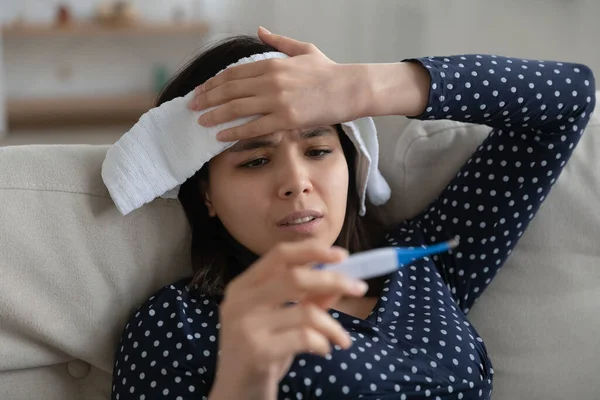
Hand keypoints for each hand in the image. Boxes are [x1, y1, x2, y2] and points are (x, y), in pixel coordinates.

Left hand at [188, 27, 368, 141]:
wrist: (350, 89)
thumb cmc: (328, 71)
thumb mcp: (303, 50)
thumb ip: (279, 41)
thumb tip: (260, 31)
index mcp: (272, 64)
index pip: (233, 73)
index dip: (213, 83)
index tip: (201, 90)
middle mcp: (271, 81)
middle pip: (229, 90)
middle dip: (207, 98)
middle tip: (192, 106)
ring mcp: (277, 101)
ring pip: (236, 108)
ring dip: (215, 115)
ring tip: (201, 121)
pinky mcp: (286, 119)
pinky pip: (253, 128)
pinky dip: (234, 132)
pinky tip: (221, 136)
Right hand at [211, 241, 367, 398]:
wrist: (237, 392)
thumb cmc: (262, 351)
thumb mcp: (283, 320)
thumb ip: (308, 298)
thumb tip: (340, 279)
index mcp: (243, 285)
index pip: (279, 255)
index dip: (313, 250)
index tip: (343, 254)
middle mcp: (240, 300)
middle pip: (294, 277)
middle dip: (333, 280)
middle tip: (359, 288)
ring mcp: (246, 325)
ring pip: (305, 311)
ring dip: (333, 325)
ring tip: (342, 339)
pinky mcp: (257, 350)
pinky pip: (305, 337)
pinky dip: (323, 342)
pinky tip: (323, 350)